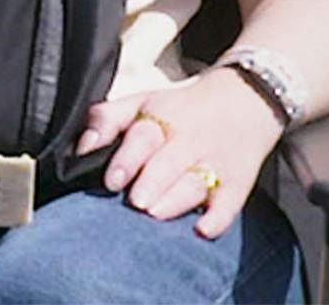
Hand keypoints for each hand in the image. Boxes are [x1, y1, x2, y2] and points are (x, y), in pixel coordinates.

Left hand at [76, 64, 286, 237]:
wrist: (246, 100)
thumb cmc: (181, 109)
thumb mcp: (143, 101)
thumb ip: (107, 119)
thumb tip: (81, 148)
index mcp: (162, 118)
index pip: (144, 136)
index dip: (127, 157)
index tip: (112, 179)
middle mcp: (189, 141)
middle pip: (169, 162)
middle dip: (152, 182)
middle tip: (136, 201)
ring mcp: (215, 164)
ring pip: (196, 184)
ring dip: (177, 200)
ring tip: (156, 213)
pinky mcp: (237, 184)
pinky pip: (230, 204)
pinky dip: (218, 218)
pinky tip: (203, 229)